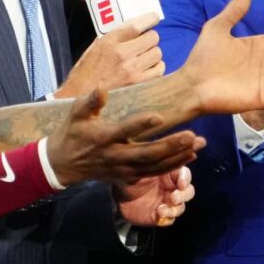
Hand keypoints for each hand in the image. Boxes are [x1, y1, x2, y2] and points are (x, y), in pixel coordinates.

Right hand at [46, 88, 204, 186]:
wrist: (63, 164)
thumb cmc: (73, 133)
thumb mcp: (75, 114)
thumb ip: (90, 101)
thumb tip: (102, 87)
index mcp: (103, 138)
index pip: (124, 131)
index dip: (141, 125)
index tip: (159, 116)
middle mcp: (115, 156)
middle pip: (147, 153)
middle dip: (171, 145)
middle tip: (193, 135)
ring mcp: (124, 169)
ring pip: (154, 165)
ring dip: (178, 156)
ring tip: (199, 144)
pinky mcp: (129, 176)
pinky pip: (154, 172)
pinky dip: (173, 166)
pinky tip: (191, 156)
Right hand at [58, 14, 162, 96]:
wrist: (81, 99)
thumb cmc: (86, 73)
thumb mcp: (94, 48)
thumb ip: (114, 37)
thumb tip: (135, 27)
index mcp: (109, 42)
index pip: (136, 25)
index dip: (150, 19)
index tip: (154, 17)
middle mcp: (122, 54)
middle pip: (152, 38)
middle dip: (150, 38)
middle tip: (145, 42)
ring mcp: (132, 70)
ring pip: (157, 53)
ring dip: (153, 53)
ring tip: (145, 56)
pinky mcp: (139, 84)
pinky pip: (159, 69)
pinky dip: (156, 67)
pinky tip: (148, 68)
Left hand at [116, 165, 194, 225]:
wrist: (118, 196)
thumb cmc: (130, 177)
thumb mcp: (138, 168)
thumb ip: (151, 165)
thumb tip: (162, 157)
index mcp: (169, 174)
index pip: (184, 175)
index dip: (185, 179)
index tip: (181, 184)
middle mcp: (172, 188)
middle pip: (188, 192)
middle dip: (183, 196)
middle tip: (173, 198)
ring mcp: (167, 203)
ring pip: (180, 207)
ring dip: (174, 210)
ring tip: (162, 210)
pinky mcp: (160, 216)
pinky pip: (169, 219)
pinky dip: (166, 219)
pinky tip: (158, 215)